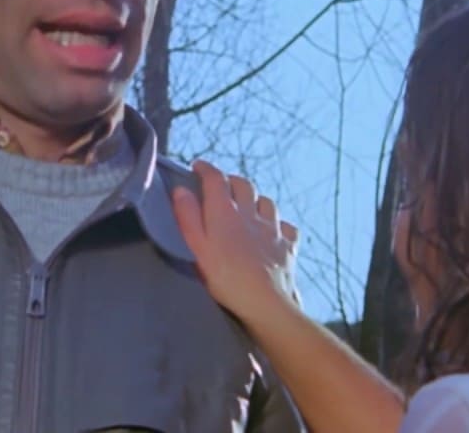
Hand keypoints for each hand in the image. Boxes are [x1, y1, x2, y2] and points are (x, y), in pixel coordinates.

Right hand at [171, 160, 301, 324]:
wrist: (265, 302)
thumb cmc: (226, 278)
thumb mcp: (197, 248)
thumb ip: (188, 217)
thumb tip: (180, 190)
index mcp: (225, 212)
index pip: (216, 178)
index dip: (206, 168)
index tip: (197, 166)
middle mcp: (252, 213)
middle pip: (244, 184)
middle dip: (231, 180)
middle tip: (221, 186)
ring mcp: (273, 229)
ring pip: (267, 202)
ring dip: (256, 198)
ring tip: (247, 206)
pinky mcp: (288, 245)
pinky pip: (286, 226)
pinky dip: (278, 223)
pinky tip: (274, 230)